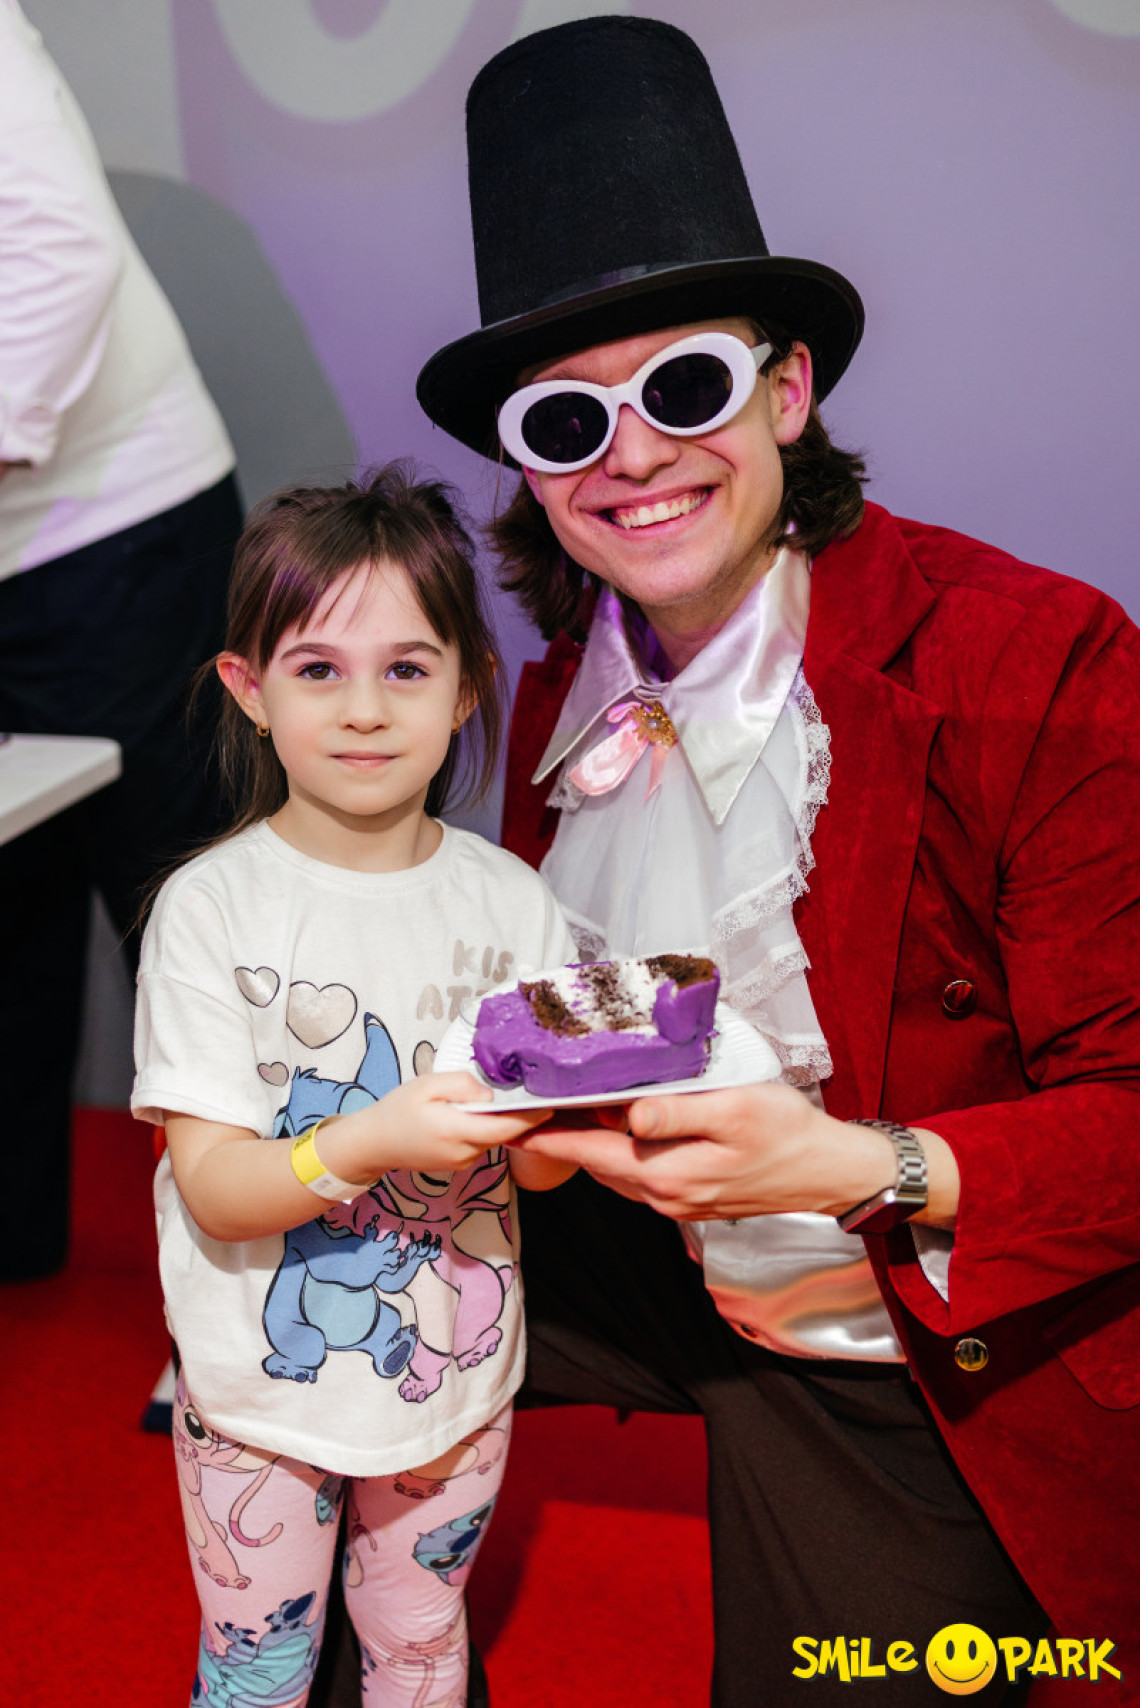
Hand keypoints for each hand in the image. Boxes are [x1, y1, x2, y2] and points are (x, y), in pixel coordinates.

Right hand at [322, 1072, 552, 1182]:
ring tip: (510, 1098)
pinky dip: (486, 1129)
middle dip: (520, 1117)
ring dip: (501, 1122)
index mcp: (456, 1131)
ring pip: (492, 1139)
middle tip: (537, 1093)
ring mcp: (462, 1162)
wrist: (373, 1144)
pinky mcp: (458, 1164)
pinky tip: (481, 1113)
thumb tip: (490, 1095)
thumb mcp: (427, 1085)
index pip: (505, 1129)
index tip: (552, 1104)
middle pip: (502, 1134)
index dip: (531, 1119)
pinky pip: (480, 1143)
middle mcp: (464, 1153)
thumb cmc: (397, 1110)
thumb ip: (462, 1086)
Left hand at [509, 1081, 921, 1222]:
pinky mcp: (691, 1198)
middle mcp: (663, 1196)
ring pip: (615, 1171)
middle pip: (593, 1164)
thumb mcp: (735, 1109)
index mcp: (665, 1174)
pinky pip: (639, 1175)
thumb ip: (678, 1113)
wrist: (830, 1171)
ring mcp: (677, 1201)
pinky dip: (619, 1152)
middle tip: (528, 1103)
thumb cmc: (787, 1133)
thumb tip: (629, 1115)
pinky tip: (621, 1125)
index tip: (509, 1120)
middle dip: (559, 1137)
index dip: (545, 1137)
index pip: (586, 1154)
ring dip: (588, 1144)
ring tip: (564, 1107)